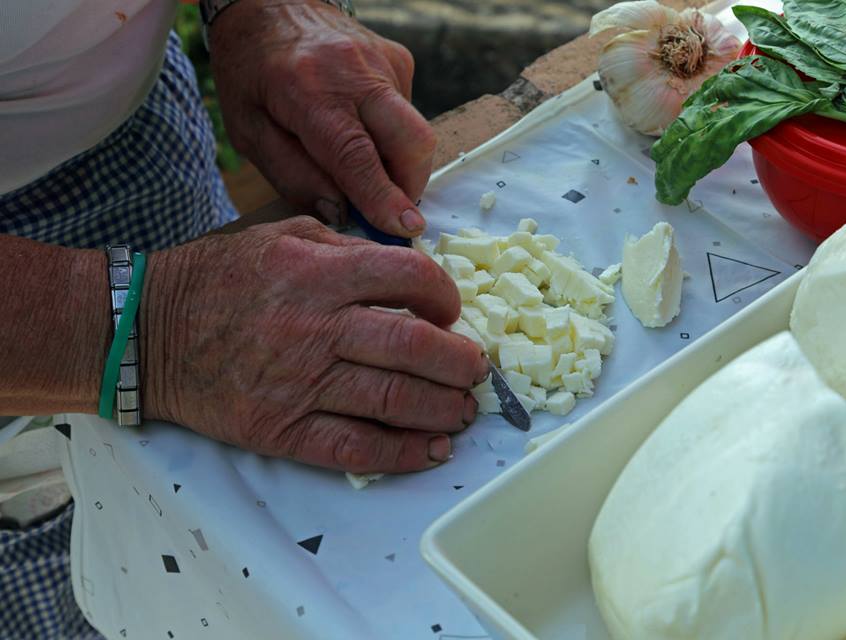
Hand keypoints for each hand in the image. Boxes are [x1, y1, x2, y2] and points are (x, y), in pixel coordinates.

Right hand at [141, 217, 485, 472]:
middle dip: (459, 362)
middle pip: (413, 345)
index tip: (452, 311)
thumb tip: (408, 266)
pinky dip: (402, 453)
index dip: (446, 295)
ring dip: (443, 409)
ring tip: (464, 410)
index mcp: (317, 273)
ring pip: (394, 400)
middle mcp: (314, 327)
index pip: (410, 278)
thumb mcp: (281, 237)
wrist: (147, 332)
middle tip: (474, 370)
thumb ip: (346, 248)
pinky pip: (355, 449)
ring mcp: (299, 383)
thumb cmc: (219, 279)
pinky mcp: (281, 429)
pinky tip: (430, 450)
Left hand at [209, 0, 434, 236]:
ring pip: (415, 132)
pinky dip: (391, 135)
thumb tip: (340, 213)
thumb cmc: (251, 72)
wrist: (269, 4)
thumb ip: (294, 177)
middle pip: (412, 140)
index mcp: (308, 90)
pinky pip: (408, 114)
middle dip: (410, 186)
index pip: (357, 155)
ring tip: (359, 160)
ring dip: (396, 161)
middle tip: (389, 209)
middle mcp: (355, 71)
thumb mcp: (250, 133)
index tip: (405, 228)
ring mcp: (384, 62)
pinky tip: (361, 125)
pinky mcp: (399, 61)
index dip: (383, 197)